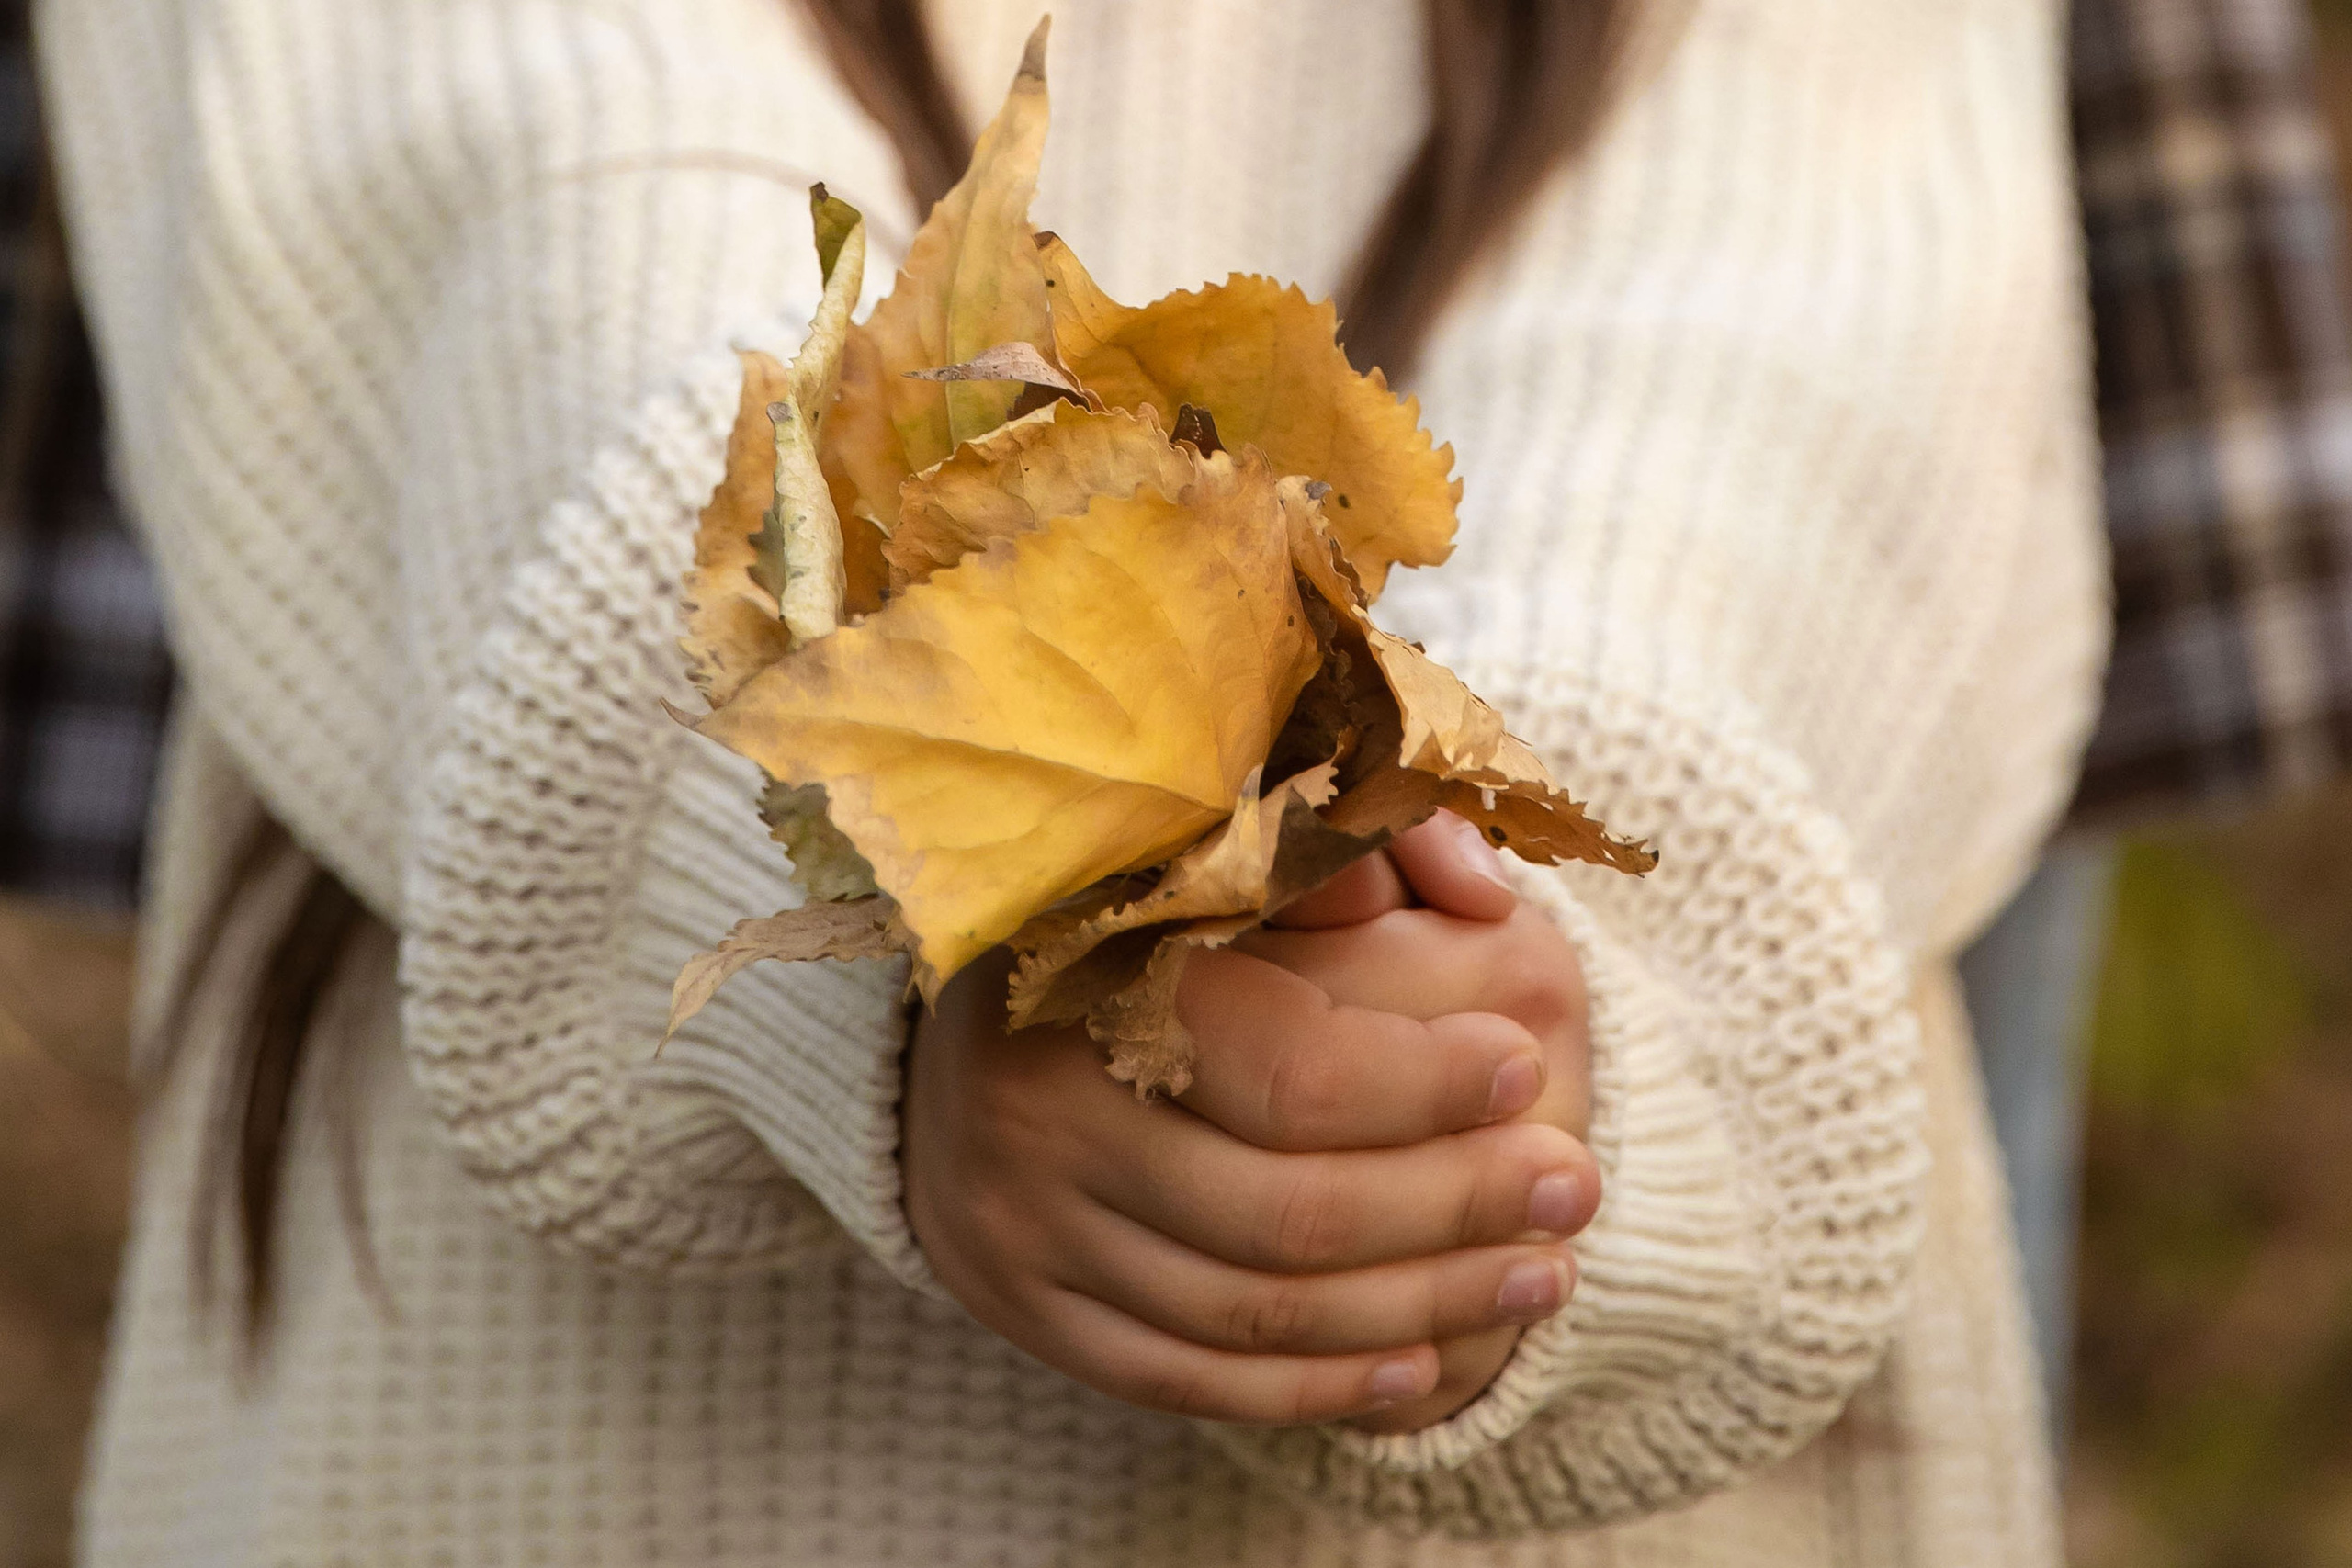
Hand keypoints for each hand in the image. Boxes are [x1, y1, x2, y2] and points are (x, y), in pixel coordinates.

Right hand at [901, 814, 1596, 1429]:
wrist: (947, 1037)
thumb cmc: (1120, 928)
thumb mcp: (1215, 858)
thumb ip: (1349, 857)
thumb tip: (1480, 882)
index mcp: (1086, 982)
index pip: (1287, 1070)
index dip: (1422, 1082)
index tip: (1523, 1067)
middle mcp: (1038, 1115)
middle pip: (1285, 1211)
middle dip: (1453, 1207)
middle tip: (1575, 1189)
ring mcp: (1022, 1227)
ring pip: (1250, 1312)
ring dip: (1418, 1307)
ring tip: (1541, 1276)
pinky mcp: (1025, 1309)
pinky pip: (1185, 1381)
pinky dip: (1312, 1387)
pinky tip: (1419, 1361)